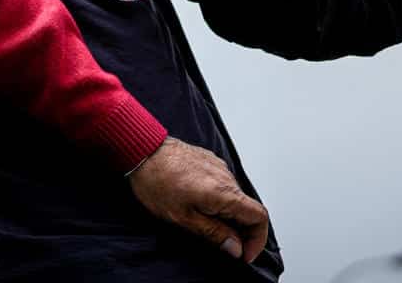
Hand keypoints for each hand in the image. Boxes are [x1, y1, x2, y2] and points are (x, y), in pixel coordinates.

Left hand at [127, 137, 269, 263]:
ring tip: (203, 220)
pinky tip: (197, 201)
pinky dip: (218, 198)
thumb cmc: (156, 181)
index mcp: (225, 192)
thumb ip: (214, 234)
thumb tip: (236, 248)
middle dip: (240, 230)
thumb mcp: (183, 218)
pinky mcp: (208, 160)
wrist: (141, 148)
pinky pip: (222, 184)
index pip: (259, 217)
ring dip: (227, 213)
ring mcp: (218, 166)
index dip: (257, 239)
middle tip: (220, 242)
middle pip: (247, 208)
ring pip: (234, 196)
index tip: (243, 253)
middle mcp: (226, 176)